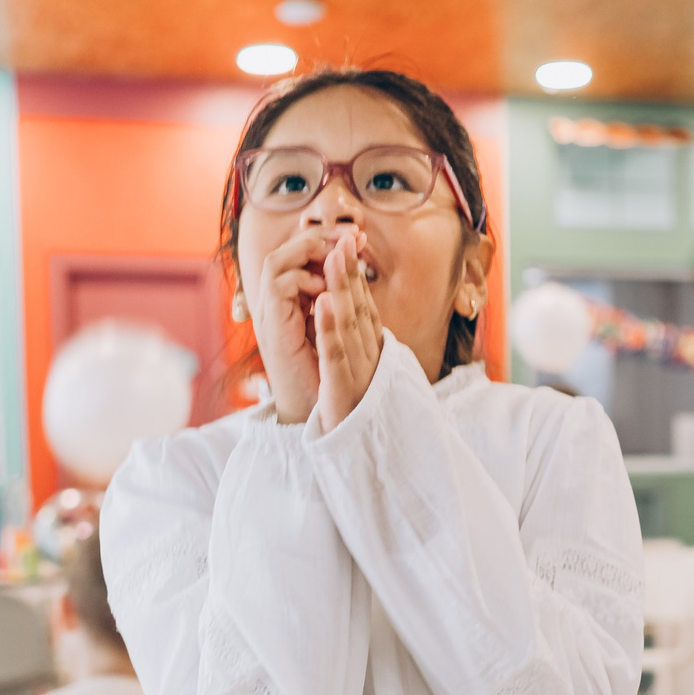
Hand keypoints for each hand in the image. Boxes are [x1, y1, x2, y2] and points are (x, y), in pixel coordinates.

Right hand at [247, 225, 335, 425]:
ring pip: (277, 263)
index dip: (328, 239)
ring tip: (340, 252)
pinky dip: (304, 280)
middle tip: (351, 235)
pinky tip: (329, 285)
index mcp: (289, 299)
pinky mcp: (270, 327)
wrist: (307, 407)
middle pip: (286, 250)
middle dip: (320, 237)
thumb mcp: (332, 327)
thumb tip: (355, 267)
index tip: (358, 235)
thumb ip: (335, 298)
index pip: (301, 254)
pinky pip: (280, 289)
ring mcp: (268, 313)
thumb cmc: (321, 370)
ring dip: (308, 252)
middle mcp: (274, 301)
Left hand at [311, 226, 382, 433]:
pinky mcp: (342, 391)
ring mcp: (358, 373)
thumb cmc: (359, 417)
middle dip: (350, 271)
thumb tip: (351, 320)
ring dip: (342, 288)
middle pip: (359, 307)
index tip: (348, 244)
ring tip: (334, 258)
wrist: (362, 458)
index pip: (362, 307)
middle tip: (344, 237)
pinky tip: (323, 306)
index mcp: (370, 354)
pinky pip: (336, 356)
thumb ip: (358, 348)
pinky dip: (330, 329)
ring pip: (349, 325)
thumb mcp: (360, 376)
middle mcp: (369, 358)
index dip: (354, 275)